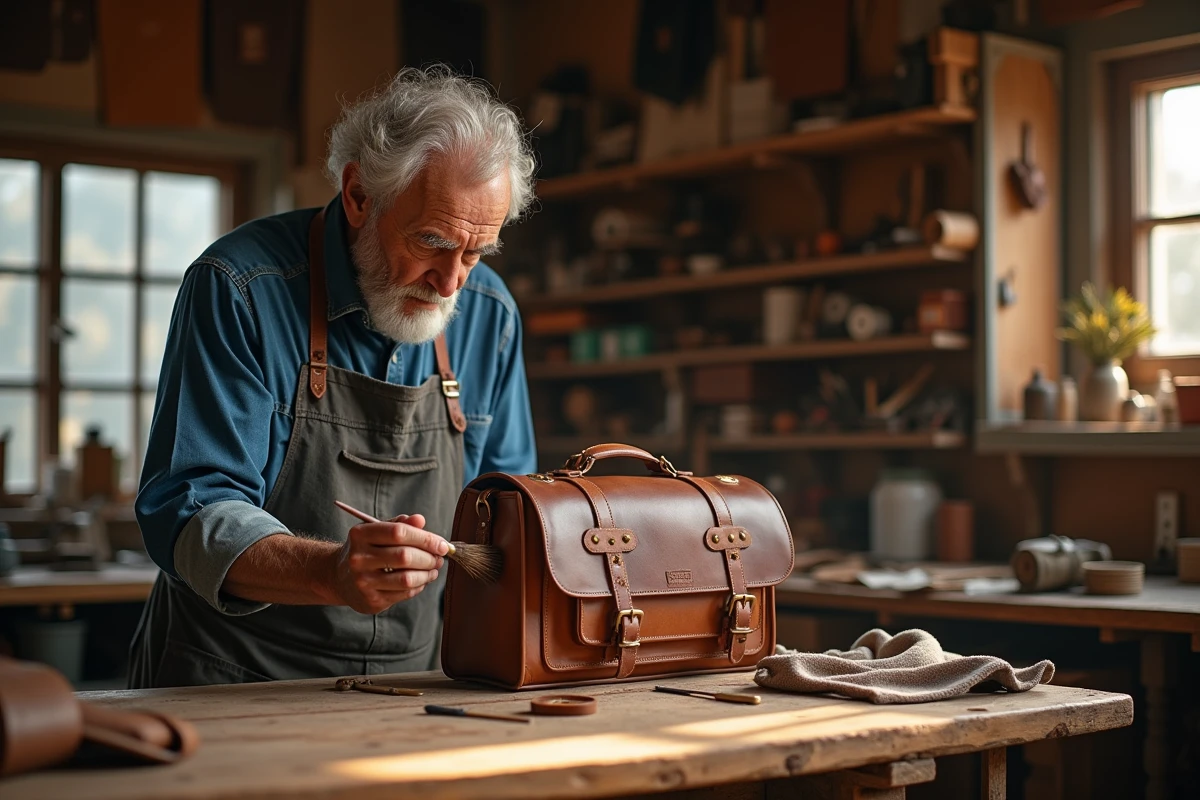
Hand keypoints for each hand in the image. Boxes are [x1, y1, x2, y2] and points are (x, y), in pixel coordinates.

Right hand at [330, 513, 448, 614]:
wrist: (339, 577)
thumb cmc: (366, 550)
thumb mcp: (377, 532)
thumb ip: (400, 524)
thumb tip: (420, 519)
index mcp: (360, 535)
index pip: (399, 532)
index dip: (425, 538)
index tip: (442, 544)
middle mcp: (358, 558)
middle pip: (405, 556)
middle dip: (429, 557)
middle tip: (440, 558)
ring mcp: (363, 582)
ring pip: (406, 579)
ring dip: (427, 574)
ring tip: (434, 569)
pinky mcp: (370, 601)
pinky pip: (404, 594)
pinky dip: (419, 586)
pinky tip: (422, 580)